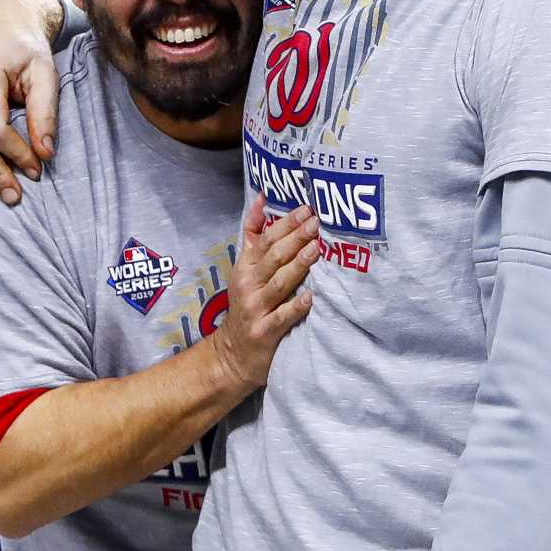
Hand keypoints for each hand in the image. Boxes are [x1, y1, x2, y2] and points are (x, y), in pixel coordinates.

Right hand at [210, 199, 317, 395]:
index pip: (265, 239)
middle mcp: (248, 284)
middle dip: (295, 238)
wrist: (233, 352)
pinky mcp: (265, 331)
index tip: (305, 209)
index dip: (285, 223)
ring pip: (279, 283)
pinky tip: (310, 297)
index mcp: (245, 266)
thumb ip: (253, 233)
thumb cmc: (247, 303)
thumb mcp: (244, 267)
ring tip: (316, 249)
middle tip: (316, 222)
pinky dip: (296, 306)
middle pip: (273, 257)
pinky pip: (283, 316)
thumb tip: (262, 198)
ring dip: (298, 265)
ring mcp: (256, 308)